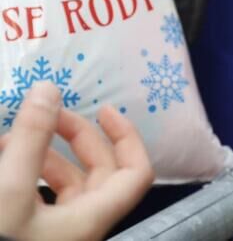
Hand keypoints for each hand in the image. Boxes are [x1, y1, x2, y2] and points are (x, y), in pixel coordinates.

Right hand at [0, 83, 153, 240]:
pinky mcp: (27, 236)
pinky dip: (24, 175)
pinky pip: (37, 200)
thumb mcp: (8, 189)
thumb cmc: (0, 239)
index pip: (137, 173)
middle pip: (99, 172)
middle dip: (75, 137)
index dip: (127, 136)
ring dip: (42, 155)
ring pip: (64, 186)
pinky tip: (1, 159)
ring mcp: (53, 235)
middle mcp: (80, 228)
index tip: (103, 108)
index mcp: (92, 219)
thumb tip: (49, 88)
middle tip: (45, 112)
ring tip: (7, 137)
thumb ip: (30, 139)